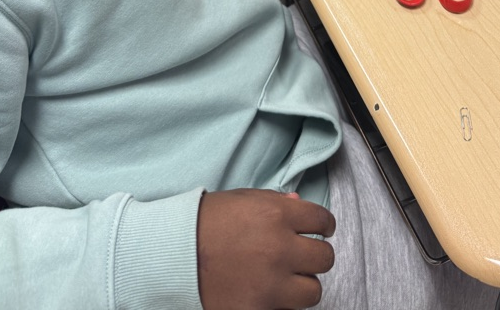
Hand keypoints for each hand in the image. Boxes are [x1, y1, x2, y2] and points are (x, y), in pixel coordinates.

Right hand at [197, 188, 335, 309]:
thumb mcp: (243, 199)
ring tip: (288, 278)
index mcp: (276, 214)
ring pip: (313, 290)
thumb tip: (300, 204)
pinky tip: (269, 291)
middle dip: (317, 255)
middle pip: (324, 257)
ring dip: (303, 283)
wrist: (174, 253)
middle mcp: (279, 248)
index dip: (324, 224)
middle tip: (306, 255)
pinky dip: (282, 303)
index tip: (321, 229)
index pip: (322, 220)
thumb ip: (276, 202)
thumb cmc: (206, 221)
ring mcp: (271, 283)